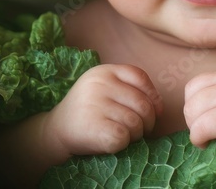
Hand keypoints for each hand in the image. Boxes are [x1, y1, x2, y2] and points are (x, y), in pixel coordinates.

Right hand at [46, 64, 162, 155]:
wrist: (55, 130)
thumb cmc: (89, 111)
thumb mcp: (104, 88)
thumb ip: (130, 89)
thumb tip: (160, 107)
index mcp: (104, 71)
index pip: (140, 77)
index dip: (152, 96)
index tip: (152, 110)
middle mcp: (100, 84)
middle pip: (143, 104)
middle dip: (147, 121)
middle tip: (137, 130)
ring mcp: (96, 104)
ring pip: (136, 123)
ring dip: (136, 135)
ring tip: (123, 135)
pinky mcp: (94, 126)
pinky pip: (124, 137)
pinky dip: (123, 144)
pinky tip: (112, 142)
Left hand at [184, 69, 215, 181]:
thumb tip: (189, 102)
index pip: (194, 86)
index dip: (196, 107)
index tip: (209, 120)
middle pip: (190, 100)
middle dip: (194, 120)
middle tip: (211, 132)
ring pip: (191, 114)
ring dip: (196, 131)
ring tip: (214, 137)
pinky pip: (198, 129)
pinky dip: (199, 140)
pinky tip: (211, 144)